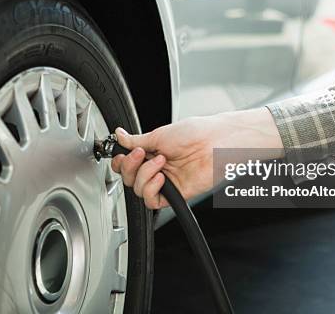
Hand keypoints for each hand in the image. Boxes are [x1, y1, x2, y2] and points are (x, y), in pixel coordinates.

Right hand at [111, 107, 283, 208]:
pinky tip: (161, 178)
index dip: (121, 162)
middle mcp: (158, 168)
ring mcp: (166, 181)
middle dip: (130, 166)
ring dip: (144, 175)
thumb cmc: (196, 133)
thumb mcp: (159, 134)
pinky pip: (152, 201)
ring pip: (138, 190)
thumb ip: (135, 140)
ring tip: (160, 161)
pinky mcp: (175, 194)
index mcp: (153, 152)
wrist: (215, 143)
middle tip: (141, 154)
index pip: (127, 164)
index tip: (122, 154)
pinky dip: (151, 189)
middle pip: (129, 178)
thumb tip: (119, 137)